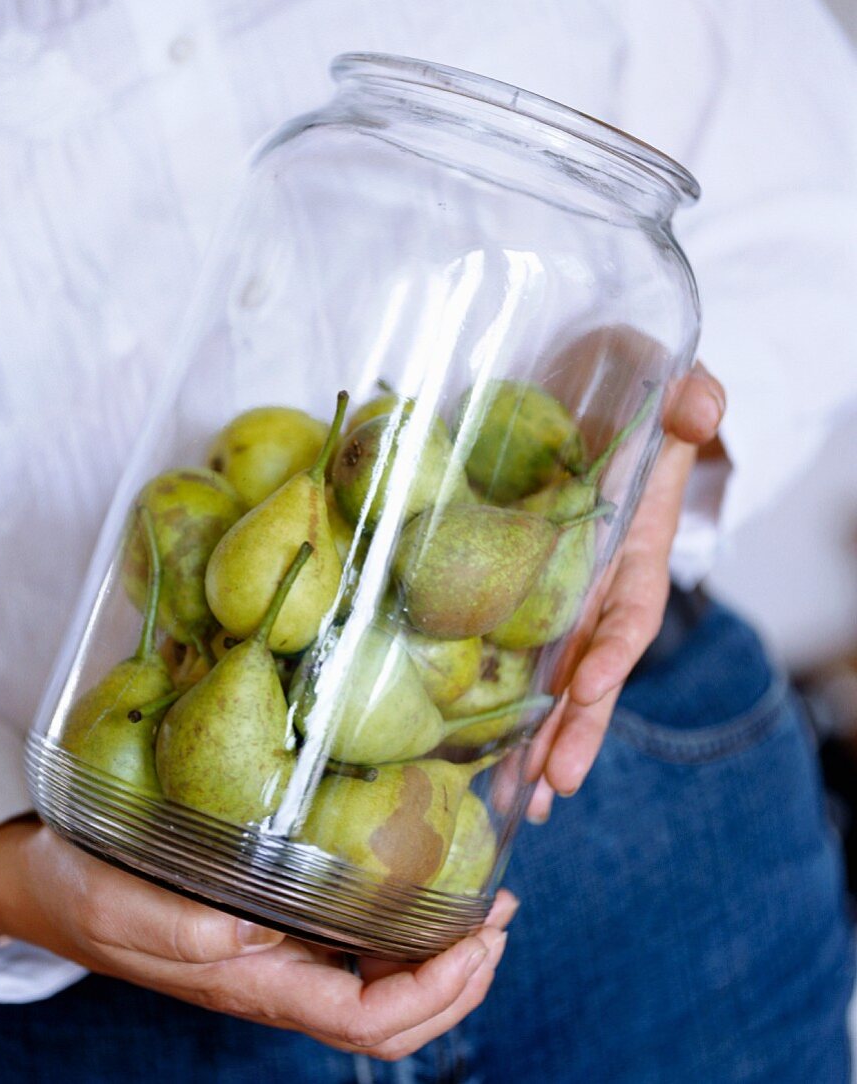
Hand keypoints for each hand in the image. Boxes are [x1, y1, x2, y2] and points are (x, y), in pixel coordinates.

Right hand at [0, 818, 517, 1059]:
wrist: (47, 886)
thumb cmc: (81, 891)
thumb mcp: (120, 904)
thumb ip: (179, 930)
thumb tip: (249, 939)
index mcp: (251, 985)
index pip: (368, 1023)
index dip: (435, 994)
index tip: (479, 936)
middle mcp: (276, 982)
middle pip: (394, 1020)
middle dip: (460, 979)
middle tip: (500, 915)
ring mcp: (275, 962)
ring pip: (382, 993)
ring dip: (442, 961)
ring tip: (480, 908)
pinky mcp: (270, 932)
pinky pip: (354, 954)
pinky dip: (403, 933)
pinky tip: (415, 893)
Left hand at [525, 361, 726, 821]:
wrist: (578, 390)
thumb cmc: (621, 389)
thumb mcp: (657, 382)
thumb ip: (687, 399)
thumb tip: (700, 406)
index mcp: (633, 549)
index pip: (630, 607)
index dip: (614, 648)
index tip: (589, 685)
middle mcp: (598, 586)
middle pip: (593, 669)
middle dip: (578, 728)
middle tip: (551, 786)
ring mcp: (556, 598)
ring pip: (552, 682)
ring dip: (537, 739)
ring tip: (516, 799)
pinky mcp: (513, 594)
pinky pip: (508, 658)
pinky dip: (499, 707)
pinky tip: (481, 755)